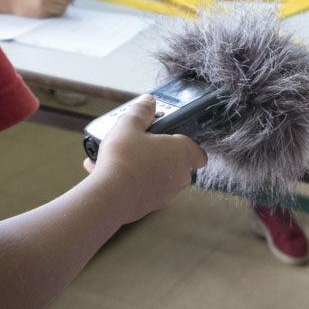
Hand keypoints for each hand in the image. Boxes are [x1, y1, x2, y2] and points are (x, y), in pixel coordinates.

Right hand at [7, 0, 76, 17]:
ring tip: (56, 6)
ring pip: (62, 9)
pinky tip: (50, 10)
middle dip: (68, 1)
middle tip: (66, 2)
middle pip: (67, 0)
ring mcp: (44, 4)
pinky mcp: (40, 13)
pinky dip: (55, 13)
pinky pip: (54, 15)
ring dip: (62, 8)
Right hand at [89, 96, 207, 222]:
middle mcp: (180, 176)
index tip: (170, 135)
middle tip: (141, 142)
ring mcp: (166, 194)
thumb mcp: (129, 125)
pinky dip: (133, 181)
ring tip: (121, 157)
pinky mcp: (150, 206)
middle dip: (161, 153)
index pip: (198, 152)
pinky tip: (109, 172)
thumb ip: (141, 111)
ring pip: (160, 176)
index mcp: (182, 153)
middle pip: (177, 162)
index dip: (186, 143)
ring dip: (147, 167)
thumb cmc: (124, 160)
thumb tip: (149, 102)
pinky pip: (145, 188)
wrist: (109, 196)